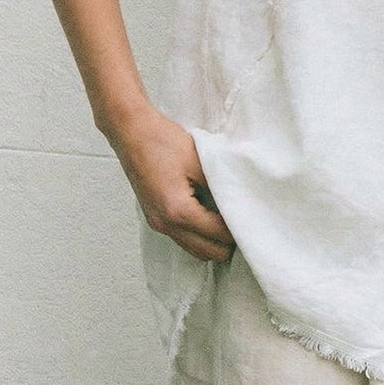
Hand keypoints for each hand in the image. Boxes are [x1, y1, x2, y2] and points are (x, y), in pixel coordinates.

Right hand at [107, 103, 234, 262]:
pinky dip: (197, 233)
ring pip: (193, 248)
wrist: (131, 131)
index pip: (218, 235)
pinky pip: (181, 236)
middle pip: (206, 252)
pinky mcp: (153, 216)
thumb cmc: (162, 141)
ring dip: (211, 240)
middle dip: (226, 242)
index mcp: (178, 211)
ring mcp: (157, 223)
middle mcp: (165, 224)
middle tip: (242, 222)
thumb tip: (238, 202)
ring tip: (227, 219)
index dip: (238, 229)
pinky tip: (209, 214)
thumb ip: (221, 186)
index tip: (253, 219)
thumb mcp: (200, 161)